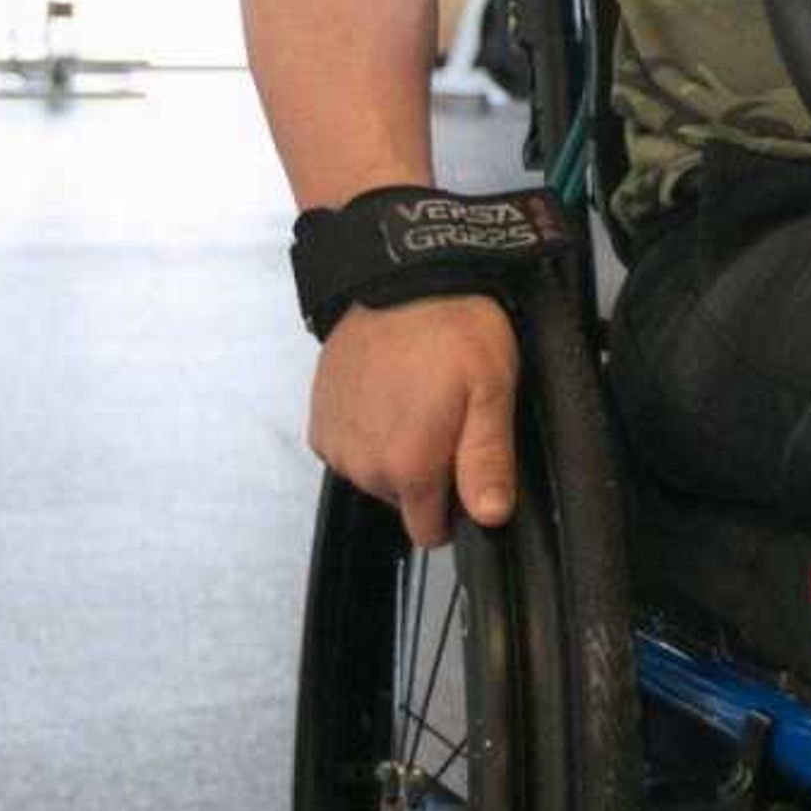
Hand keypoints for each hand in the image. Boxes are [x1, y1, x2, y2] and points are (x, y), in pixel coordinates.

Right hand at [307, 293, 521, 548]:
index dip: (455, 509)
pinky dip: (366, 433)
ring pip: (375, 476)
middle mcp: (364, 466)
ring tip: (416, 402)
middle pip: (403, 501)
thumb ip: (488, 460)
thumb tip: (490, 517)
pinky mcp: (319, 421)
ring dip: (394, 453)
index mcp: (409, 468)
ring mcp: (336, 444)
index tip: (466, 472)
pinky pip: (349, 450)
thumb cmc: (454, 330)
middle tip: (447, 421)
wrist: (399, 278)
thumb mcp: (492, 391)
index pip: (429, 531)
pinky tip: (385, 397)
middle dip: (426, 474)